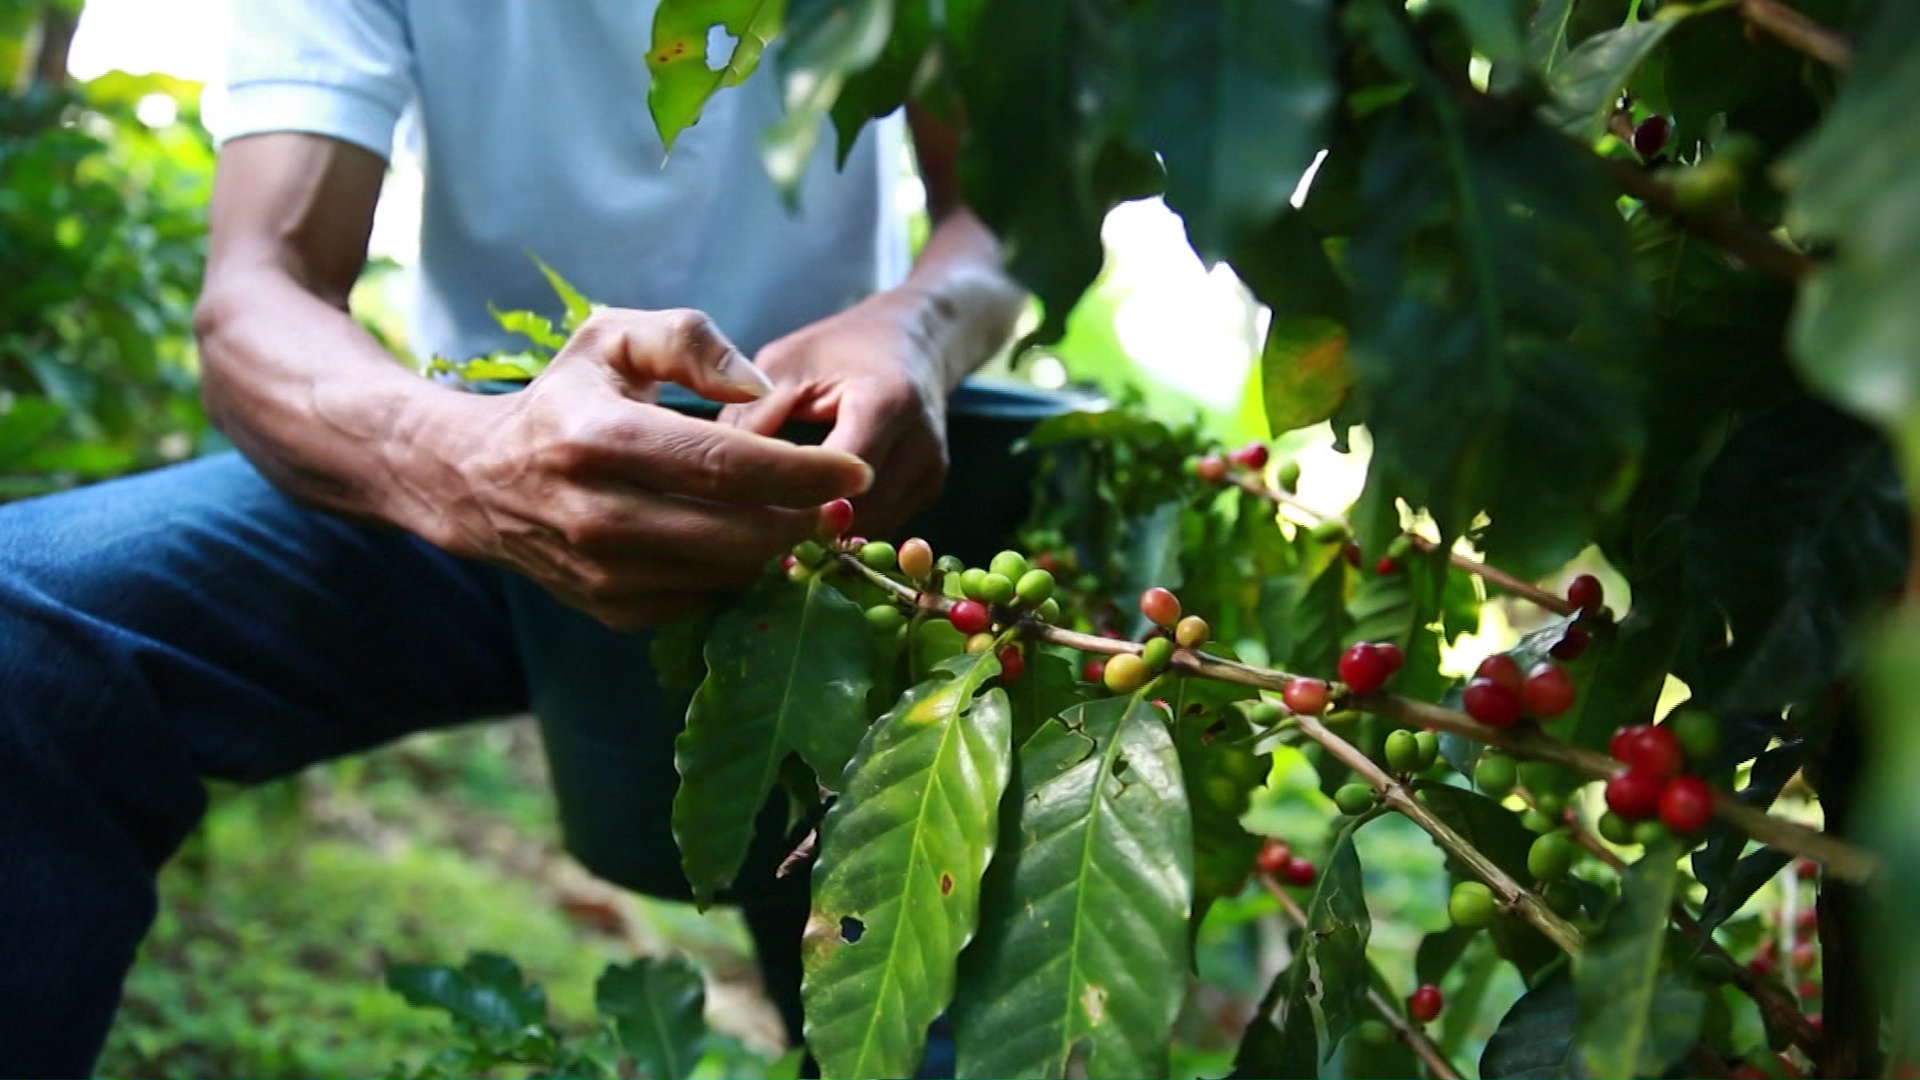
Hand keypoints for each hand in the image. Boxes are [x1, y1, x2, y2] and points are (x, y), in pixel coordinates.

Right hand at [421, 308, 872, 628]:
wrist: (480, 478)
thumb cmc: (567, 397)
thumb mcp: (615, 338)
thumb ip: (691, 341)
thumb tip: (762, 388)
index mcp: (602, 438)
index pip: (726, 466)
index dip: (803, 473)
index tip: (855, 473)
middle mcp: (599, 514)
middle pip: (737, 533)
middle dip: (803, 520)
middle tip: (837, 501)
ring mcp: (602, 572)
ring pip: (727, 573)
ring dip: (775, 549)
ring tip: (794, 514)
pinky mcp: (610, 609)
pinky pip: (703, 600)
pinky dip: (737, 574)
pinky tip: (744, 540)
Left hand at [718, 292, 949, 538]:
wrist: (913, 340)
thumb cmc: (840, 346)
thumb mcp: (785, 365)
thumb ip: (750, 418)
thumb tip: (708, 477)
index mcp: (885, 402)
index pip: (838, 478)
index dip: (792, 501)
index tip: (745, 513)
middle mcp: (920, 444)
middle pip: (856, 512)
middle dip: (804, 525)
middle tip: (749, 531)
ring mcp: (931, 471)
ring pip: (869, 528)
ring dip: (825, 531)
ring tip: (775, 524)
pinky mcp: (930, 489)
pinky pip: (882, 523)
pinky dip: (845, 525)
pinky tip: (809, 513)